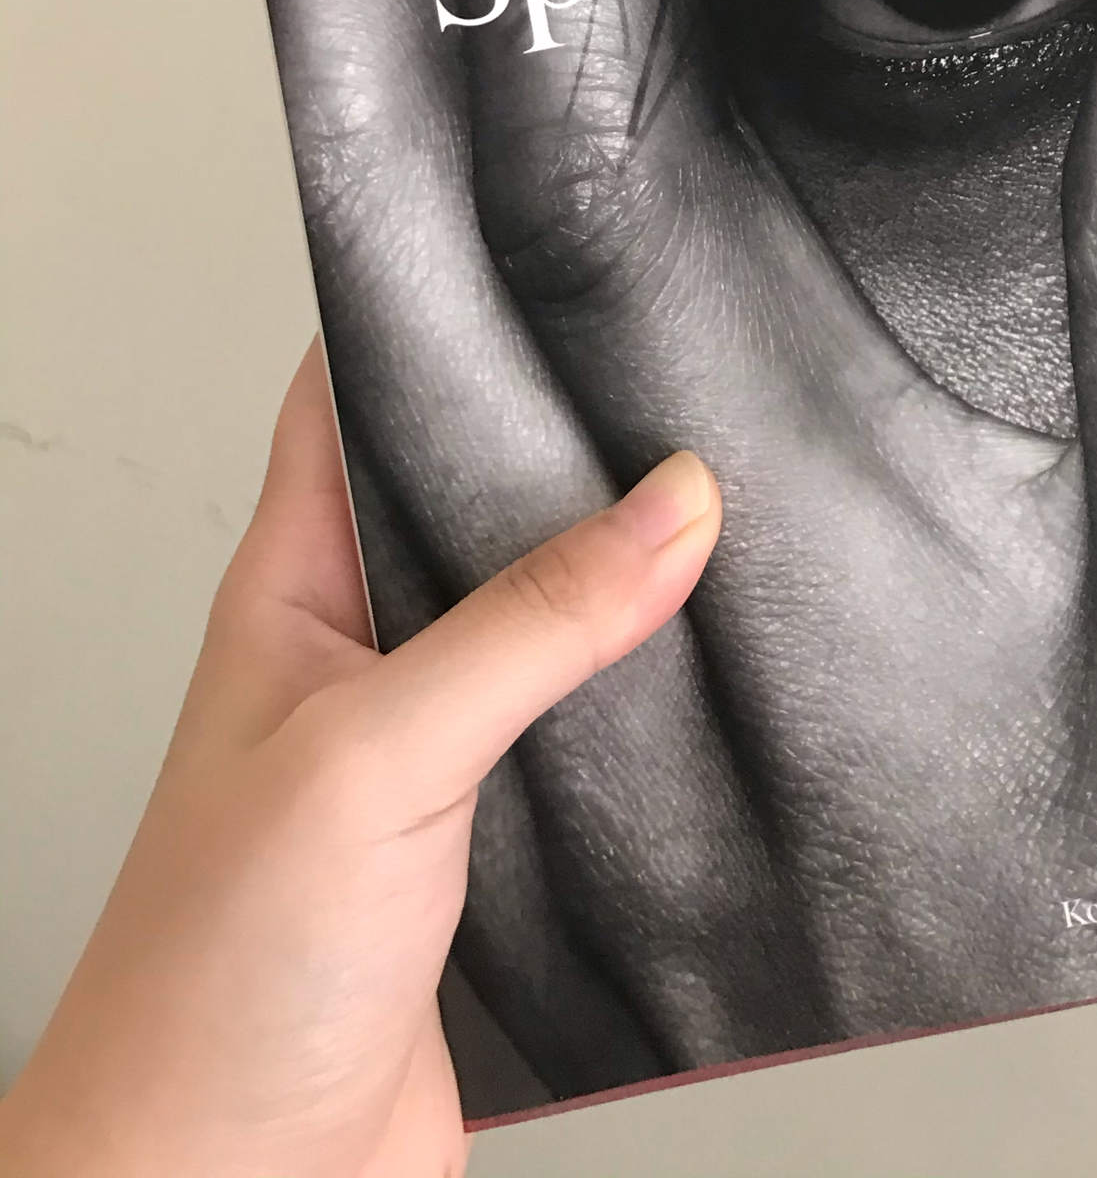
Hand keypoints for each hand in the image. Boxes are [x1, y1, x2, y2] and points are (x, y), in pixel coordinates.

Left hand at [0, 344, 718, 1177]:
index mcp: (295, 594)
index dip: (430, 321)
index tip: (532, 255)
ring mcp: (436, 765)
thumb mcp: (372, 759)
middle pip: (481, 511)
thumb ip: (528, 625)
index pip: (354, 406)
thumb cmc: (208, 987)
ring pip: (557, 633)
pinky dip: (670, 724)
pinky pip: (602, 756)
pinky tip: (732, 700)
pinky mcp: (506, 864)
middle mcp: (367, 665)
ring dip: (640, 596)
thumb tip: (671, 502)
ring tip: (742, 519)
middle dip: (579, 449)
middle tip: (686, 375)